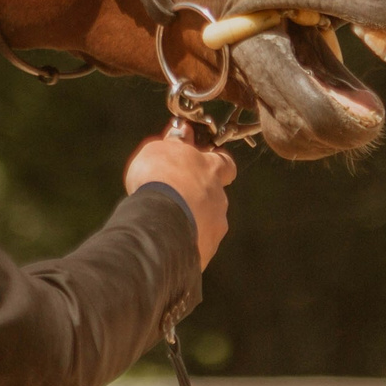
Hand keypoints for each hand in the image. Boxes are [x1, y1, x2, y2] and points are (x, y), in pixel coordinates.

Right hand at [124, 130, 236, 269]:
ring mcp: (216, 228)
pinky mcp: (205, 253)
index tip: (203, 164)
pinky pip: (196, 246)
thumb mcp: (160, 149)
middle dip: (197, 198)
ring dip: (191, 222)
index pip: (226, 164)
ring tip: (164, 225)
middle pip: (214, 197)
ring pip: (206, 223)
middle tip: (172, 198)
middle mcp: (219, 199)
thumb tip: (181, 132)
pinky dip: (185, 244)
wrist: (160, 221)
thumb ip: (174, 143)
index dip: (217, 164)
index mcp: (212, 170)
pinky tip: (165, 244)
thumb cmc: (159, 178)